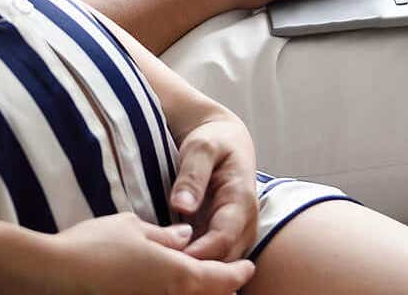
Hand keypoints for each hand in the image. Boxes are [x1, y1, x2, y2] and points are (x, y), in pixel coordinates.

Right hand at [45, 214, 255, 294]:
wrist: (56, 275)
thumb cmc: (96, 246)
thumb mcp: (132, 228)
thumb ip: (164, 235)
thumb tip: (184, 236)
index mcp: (180, 275)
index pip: (223, 278)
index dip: (239, 272)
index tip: (249, 266)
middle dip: (221, 287)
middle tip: (228, 275)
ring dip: (197, 290)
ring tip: (196, 277)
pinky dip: (173, 292)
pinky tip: (165, 282)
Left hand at [168, 113, 261, 262]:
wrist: (224, 140)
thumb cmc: (212, 141)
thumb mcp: (201, 149)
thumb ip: (192, 176)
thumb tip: (182, 206)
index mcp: (241, 201)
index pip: (223, 238)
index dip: (198, 252)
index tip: (170, 257)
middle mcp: (245, 223)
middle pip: (224, 259)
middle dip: (196, 266)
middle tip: (162, 265)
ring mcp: (238, 233)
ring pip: (220, 264)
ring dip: (196, 268)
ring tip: (164, 265)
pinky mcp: (226, 238)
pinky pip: (214, 259)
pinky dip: (196, 263)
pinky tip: (171, 260)